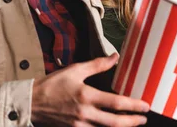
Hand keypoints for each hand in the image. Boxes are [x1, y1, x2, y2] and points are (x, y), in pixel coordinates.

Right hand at [31, 53, 148, 126]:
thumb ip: (97, 64)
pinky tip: (113, 126)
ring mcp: (79, 125)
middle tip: (144, 119)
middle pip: (115, 123)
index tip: (145, 106)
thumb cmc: (53, 85)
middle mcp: (84, 113)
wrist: (31, 102)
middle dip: (132, 122)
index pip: (116, 103)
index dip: (133, 105)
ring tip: (132, 123)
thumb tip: (115, 56)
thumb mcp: (75, 70)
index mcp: (86, 96)